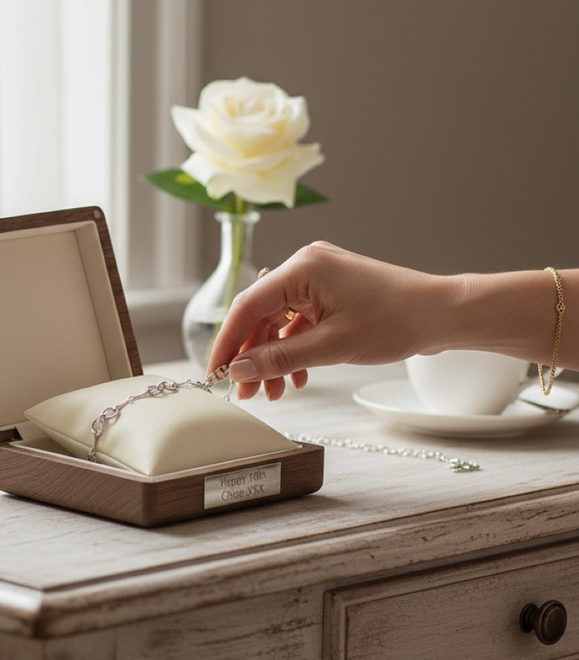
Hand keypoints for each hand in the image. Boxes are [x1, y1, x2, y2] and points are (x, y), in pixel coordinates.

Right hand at [208, 241, 451, 400]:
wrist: (444, 315)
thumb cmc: (397, 320)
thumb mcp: (332, 346)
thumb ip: (279, 358)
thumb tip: (240, 369)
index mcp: (302, 268)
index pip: (247, 306)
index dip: (227, 342)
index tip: (215, 373)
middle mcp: (305, 267)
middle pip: (260, 315)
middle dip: (252, 356)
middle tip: (245, 391)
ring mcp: (318, 279)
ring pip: (278, 322)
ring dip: (273, 357)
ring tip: (273, 392)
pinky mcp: (331, 293)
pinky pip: (298, 322)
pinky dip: (294, 349)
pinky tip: (296, 377)